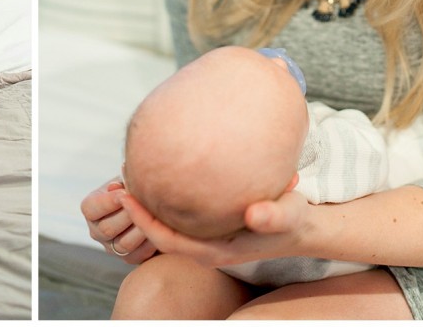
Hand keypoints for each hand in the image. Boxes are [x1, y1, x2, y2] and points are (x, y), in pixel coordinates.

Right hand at [79, 179, 156, 263]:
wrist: (147, 202)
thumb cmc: (133, 186)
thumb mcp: (125, 179)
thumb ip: (121, 182)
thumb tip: (115, 187)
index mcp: (90, 210)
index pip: (91, 209)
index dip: (107, 202)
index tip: (124, 192)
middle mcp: (96, 231)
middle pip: (107, 229)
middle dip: (127, 215)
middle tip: (143, 204)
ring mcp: (111, 247)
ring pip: (123, 244)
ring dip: (140, 230)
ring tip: (153, 217)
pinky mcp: (129, 258)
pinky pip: (138, 255)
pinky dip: (149, 243)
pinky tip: (158, 229)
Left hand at [119, 187, 311, 267]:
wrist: (302, 227)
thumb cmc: (294, 220)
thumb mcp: (290, 214)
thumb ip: (274, 216)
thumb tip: (255, 215)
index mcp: (216, 251)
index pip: (166, 240)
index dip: (142, 220)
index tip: (125, 195)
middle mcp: (206, 248)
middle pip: (159, 233)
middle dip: (137, 211)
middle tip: (120, 177)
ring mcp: (207, 240)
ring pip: (167, 225)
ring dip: (148, 204)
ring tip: (133, 171)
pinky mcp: (210, 228)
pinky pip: (179, 216)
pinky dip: (164, 199)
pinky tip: (161, 172)